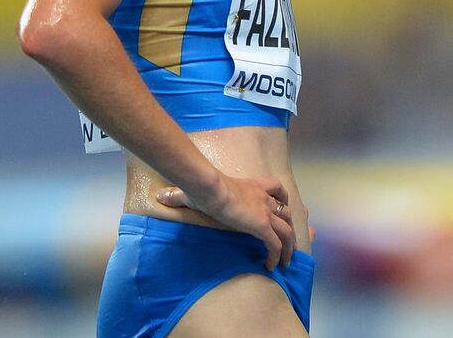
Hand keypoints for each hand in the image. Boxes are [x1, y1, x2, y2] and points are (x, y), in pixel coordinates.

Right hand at [157, 175, 295, 269]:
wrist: (210, 188)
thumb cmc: (202, 186)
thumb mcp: (195, 189)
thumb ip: (180, 194)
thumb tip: (161, 196)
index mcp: (253, 186)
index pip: (277, 189)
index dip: (283, 200)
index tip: (283, 209)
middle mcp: (263, 198)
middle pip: (287, 213)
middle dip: (291, 228)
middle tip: (289, 244)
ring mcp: (264, 212)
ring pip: (287, 231)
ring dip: (289, 247)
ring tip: (286, 262)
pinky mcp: (261, 226)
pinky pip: (275, 244)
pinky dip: (276, 256)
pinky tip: (270, 266)